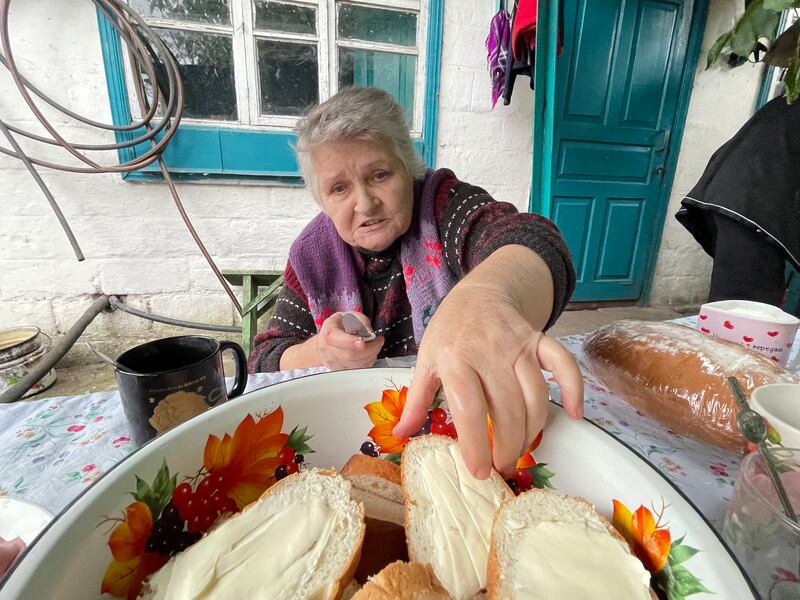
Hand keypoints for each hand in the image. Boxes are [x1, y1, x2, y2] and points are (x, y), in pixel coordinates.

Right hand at [316, 312, 383, 369]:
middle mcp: (329, 350)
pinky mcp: (341, 370)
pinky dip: (368, 362)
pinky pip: (358, 369)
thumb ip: (361, 321)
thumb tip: (369, 332)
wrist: (326, 342)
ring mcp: (334, 363)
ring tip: (375, 346)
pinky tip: (369, 353)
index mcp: (329, 333)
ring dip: (371, 356)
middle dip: (369, 349)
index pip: (336, 340)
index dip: (350, 342)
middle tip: (378, 341)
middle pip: (350, 355)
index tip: (363, 342)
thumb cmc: (338, 327)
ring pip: (356, 365)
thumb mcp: (349, 316)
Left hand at [392, 284, 582, 478]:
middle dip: (508, 446)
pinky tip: (575, 414)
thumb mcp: (425, 360)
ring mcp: (519, 347)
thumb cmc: (449, 331)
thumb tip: (401, 434)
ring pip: (535, 396)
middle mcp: (489, 353)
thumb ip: (416, 399)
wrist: (479, 294)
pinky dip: (574, 389)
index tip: (479, 470)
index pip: (469, 407)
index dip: (476, 443)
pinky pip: (563, 365)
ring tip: (522, 450)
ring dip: (533, 430)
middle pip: (507, 409)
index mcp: (456, 360)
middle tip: (502, 467)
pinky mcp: (539, 342)